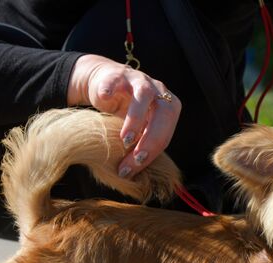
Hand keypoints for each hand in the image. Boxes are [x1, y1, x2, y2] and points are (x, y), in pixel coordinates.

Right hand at [67, 54, 180, 178]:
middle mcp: (159, 92)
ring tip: (125, 139)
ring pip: (144, 95)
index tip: (132, 169)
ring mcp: (139, 80)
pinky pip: (115, 80)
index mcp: (168, 109)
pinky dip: (110, 89)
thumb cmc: (124, 114)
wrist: (104, 85)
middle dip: (151, 140)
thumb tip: (134, 178)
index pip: (166, 134)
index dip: (151, 153)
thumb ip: (140, 148)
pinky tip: (105, 98)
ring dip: (137, 119)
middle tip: (135, 159)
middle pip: (164, 114)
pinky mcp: (118, 74)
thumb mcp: (136, 132)